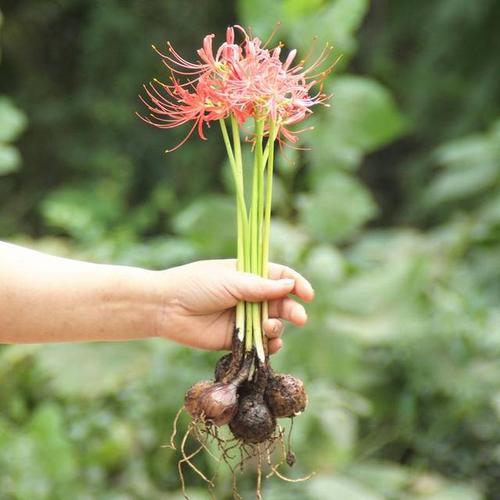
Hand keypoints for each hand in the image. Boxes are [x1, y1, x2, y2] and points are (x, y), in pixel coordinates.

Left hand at [158, 259, 313, 352]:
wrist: (167, 307)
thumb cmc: (197, 285)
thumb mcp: (231, 281)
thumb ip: (260, 287)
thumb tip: (289, 286)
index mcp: (248, 275)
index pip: (280, 277)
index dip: (296, 284)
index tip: (308, 294)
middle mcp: (249, 296)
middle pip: (280, 302)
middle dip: (292, 310)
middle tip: (299, 318)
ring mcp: (243, 317)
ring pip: (272, 324)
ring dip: (277, 327)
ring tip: (269, 329)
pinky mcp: (235, 338)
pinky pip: (259, 343)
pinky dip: (268, 345)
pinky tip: (269, 344)